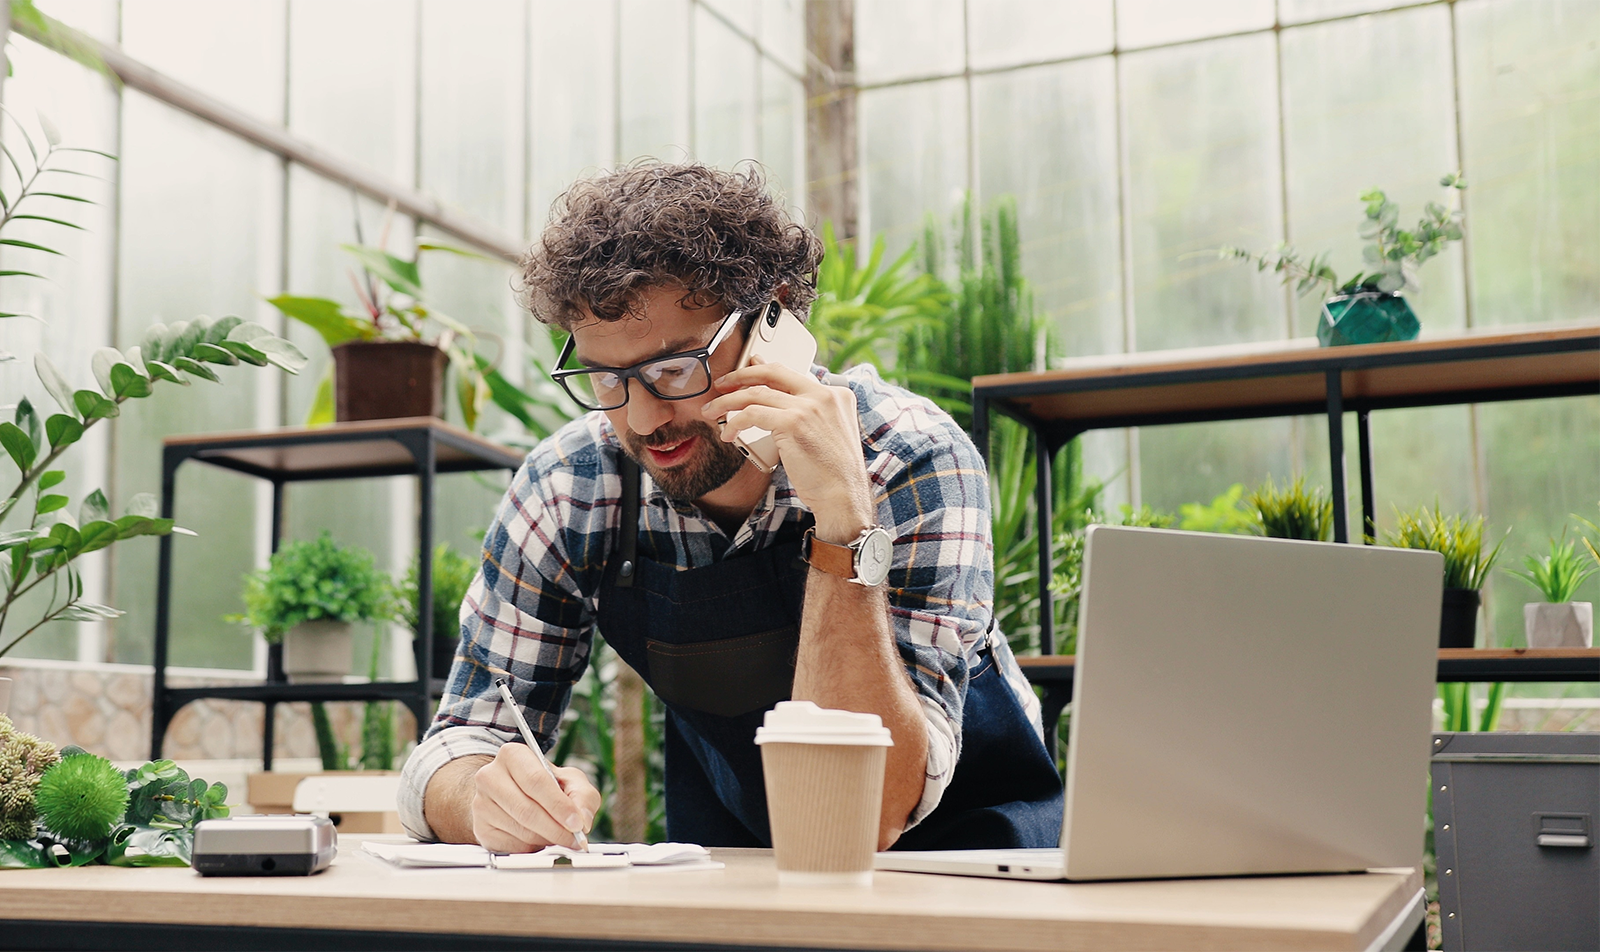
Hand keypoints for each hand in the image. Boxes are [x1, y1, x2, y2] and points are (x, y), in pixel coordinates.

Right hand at [471, 743, 601, 851]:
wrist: (513, 794)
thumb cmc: (544, 785)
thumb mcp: (570, 780)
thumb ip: (583, 796)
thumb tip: (582, 820)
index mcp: (512, 755)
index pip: (536, 781)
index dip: (559, 806)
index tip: (576, 823)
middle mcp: (490, 776)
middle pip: (527, 810)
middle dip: (556, 829)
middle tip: (574, 839)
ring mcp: (480, 804)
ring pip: (520, 831)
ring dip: (546, 839)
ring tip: (559, 837)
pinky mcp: (480, 828)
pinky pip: (511, 846)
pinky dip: (532, 848)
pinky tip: (539, 838)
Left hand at [701, 358, 875, 538]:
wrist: (844, 496)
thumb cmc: (833, 474)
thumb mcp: (826, 434)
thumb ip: (806, 414)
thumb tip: (773, 399)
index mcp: (837, 395)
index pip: (791, 375)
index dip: (762, 371)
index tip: (745, 372)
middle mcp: (824, 396)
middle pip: (773, 373)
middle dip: (741, 375)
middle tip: (722, 385)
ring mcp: (809, 407)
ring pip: (756, 393)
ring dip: (728, 402)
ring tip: (712, 411)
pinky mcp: (793, 423)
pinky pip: (752, 414)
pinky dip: (735, 422)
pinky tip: (729, 433)